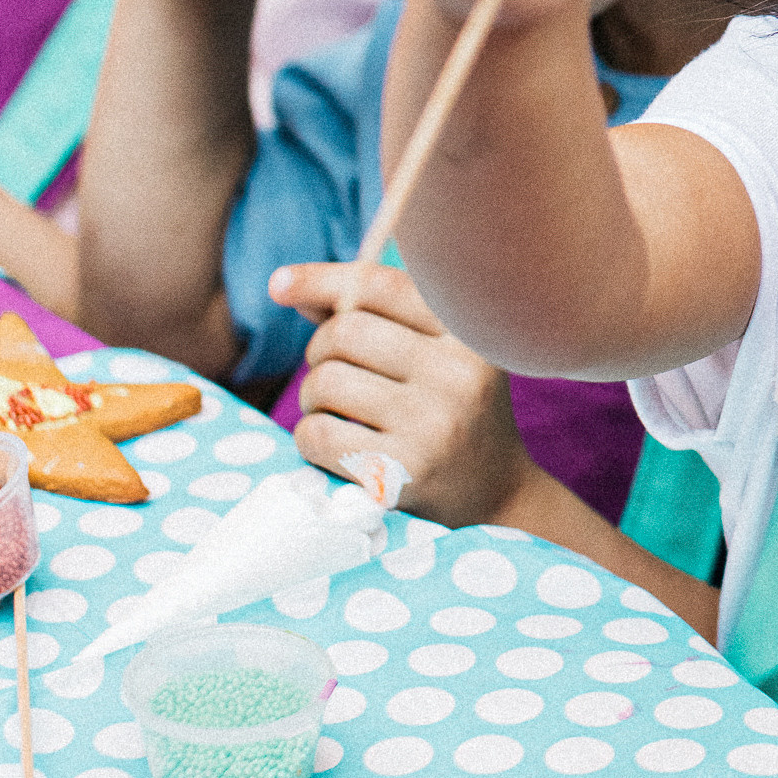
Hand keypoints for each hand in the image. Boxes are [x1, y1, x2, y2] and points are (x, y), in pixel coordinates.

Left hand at [276, 260, 540, 528]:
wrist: (497, 498)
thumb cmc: (452, 412)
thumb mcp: (438, 355)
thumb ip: (374, 315)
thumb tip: (289, 286)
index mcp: (470, 334)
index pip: (379, 286)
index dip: (322, 279)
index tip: (281, 285)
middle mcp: (459, 373)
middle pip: (344, 332)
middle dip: (320, 352)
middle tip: (335, 377)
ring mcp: (433, 425)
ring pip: (324, 382)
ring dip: (312, 397)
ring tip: (337, 412)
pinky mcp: (402, 474)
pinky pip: (317, 434)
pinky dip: (309, 437)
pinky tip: (336, 447)